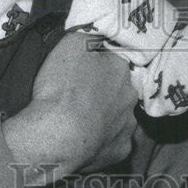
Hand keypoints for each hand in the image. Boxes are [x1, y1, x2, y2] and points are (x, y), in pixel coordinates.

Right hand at [3, 33, 137, 183]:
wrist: (56, 136)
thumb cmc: (63, 87)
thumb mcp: (71, 44)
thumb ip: (88, 36)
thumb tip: (97, 35)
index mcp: (121, 70)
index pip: (112, 61)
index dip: (95, 66)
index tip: (79, 73)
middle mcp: (130, 96)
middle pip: (117, 89)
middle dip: (103, 91)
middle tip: (77, 97)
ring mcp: (127, 126)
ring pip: (118, 116)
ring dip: (104, 117)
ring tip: (79, 121)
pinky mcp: (120, 152)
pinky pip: (112, 143)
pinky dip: (101, 142)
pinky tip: (84, 141)